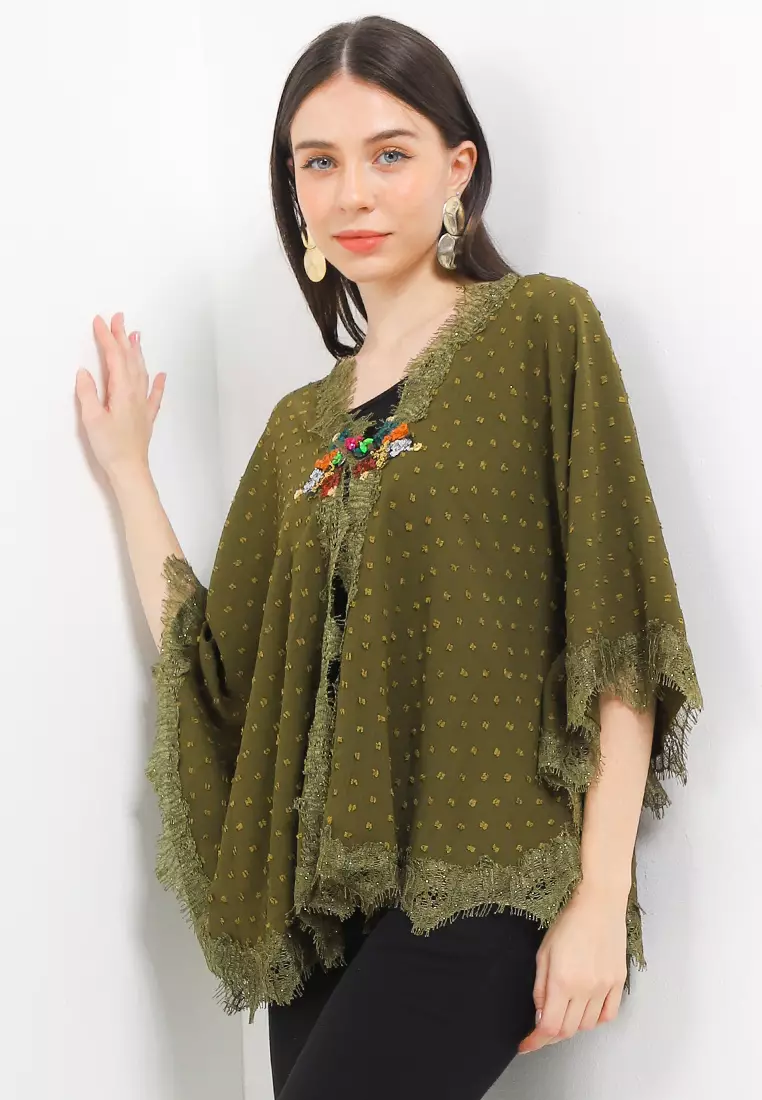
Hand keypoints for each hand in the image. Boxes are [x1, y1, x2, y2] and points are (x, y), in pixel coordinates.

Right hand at [76, 312, 165, 481]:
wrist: (130, 470)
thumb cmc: (111, 447)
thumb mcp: (92, 419)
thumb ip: (88, 393)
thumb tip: (85, 373)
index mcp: (122, 391)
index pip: (114, 357)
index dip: (107, 338)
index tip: (99, 321)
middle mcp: (136, 393)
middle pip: (129, 359)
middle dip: (123, 337)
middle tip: (119, 318)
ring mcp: (143, 405)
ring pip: (142, 371)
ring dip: (137, 352)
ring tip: (136, 335)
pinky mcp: (146, 417)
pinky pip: (154, 394)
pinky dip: (158, 382)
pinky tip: (161, 374)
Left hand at [517, 882, 627, 1054]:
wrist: (599, 904)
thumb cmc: (568, 923)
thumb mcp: (543, 953)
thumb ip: (540, 988)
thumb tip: (539, 1015)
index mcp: (562, 981)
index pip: (548, 1027)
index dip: (535, 1041)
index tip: (526, 1045)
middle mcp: (585, 989)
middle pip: (567, 1031)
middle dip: (551, 1034)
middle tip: (542, 1026)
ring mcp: (604, 987)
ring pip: (587, 1025)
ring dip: (572, 1026)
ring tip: (563, 1012)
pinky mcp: (619, 983)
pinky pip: (608, 1015)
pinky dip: (595, 1019)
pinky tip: (586, 1009)